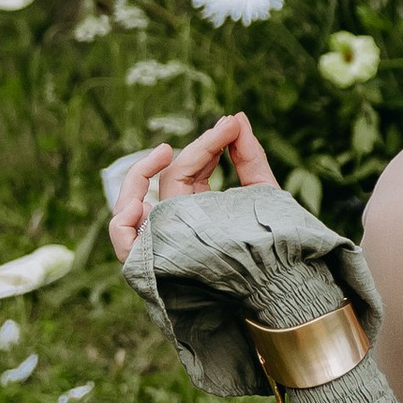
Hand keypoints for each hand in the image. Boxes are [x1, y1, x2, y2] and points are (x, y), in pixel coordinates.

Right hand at [108, 113, 279, 263]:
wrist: (279, 285)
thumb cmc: (272, 245)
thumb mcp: (264, 195)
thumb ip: (250, 157)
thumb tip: (236, 117)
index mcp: (198, 210)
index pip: (189, 171)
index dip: (207, 145)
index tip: (229, 124)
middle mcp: (177, 225)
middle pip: (161, 185)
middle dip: (183, 154)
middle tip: (212, 133)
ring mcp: (164, 244)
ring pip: (130, 211)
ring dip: (137, 180)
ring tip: (162, 155)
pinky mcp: (155, 264)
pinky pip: (125, 247)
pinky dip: (123, 226)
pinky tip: (139, 207)